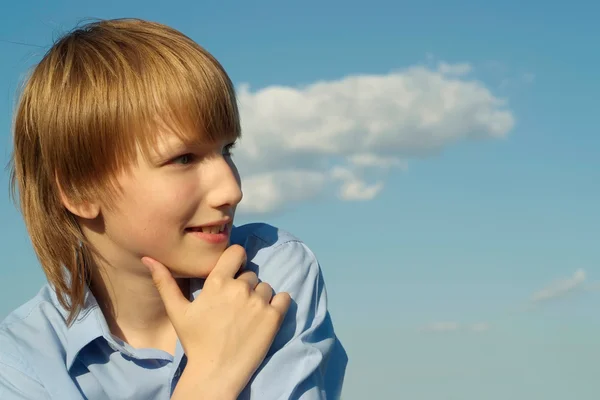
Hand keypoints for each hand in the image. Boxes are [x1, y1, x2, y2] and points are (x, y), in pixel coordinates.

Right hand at [141, 245, 290, 398]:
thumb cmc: (195, 342)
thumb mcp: (177, 311)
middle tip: (233, 309)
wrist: (216, 372)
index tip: (233, 272)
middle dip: (244, 287)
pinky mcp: (274, 317)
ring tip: (246, 317)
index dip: (236, 260)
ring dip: (260, 298)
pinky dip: (279, 304)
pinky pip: (284, 298)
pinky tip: (265, 317)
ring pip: (266, 287)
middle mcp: (240, 288)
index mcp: (217, 282)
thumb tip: (148, 257)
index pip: (236, 252)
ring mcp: (258, 302)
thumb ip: (165, 282)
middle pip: (250, 275)